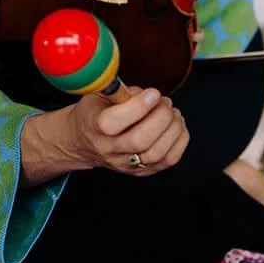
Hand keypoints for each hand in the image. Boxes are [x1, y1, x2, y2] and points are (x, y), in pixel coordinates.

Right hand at [67, 86, 188, 175]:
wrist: (84, 141)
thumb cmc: (94, 113)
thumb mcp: (99, 95)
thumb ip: (122, 92)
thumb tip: (148, 94)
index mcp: (95, 127)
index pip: (114, 122)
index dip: (139, 106)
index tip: (153, 93)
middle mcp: (109, 149)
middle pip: (139, 141)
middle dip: (161, 117)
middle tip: (165, 103)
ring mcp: (125, 164)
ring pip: (157, 153)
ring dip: (173, 129)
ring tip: (173, 113)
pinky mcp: (140, 171)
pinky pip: (168, 160)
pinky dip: (179, 141)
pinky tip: (176, 126)